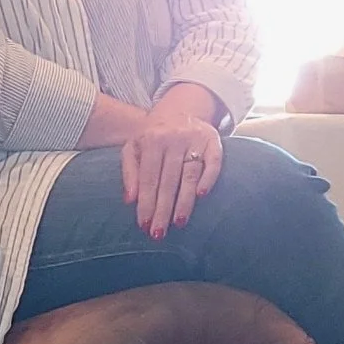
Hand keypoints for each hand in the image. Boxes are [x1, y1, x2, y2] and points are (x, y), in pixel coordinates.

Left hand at [122, 90, 223, 237]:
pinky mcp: (213, 140)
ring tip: (178, 222)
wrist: (177, 110)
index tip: (144, 225)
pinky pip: (214, 162)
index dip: (146, 203)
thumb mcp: (133, 147)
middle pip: (168, 181)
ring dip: (184, 201)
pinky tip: (202, 195)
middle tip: (159, 233)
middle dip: (162, 209)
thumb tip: (130, 200)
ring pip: (189, 175)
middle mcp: (174, 139)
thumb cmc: (151, 136)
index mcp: (152, 140)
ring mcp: (195, 139)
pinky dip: (209, 178)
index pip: (148, 178)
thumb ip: (129, 171)